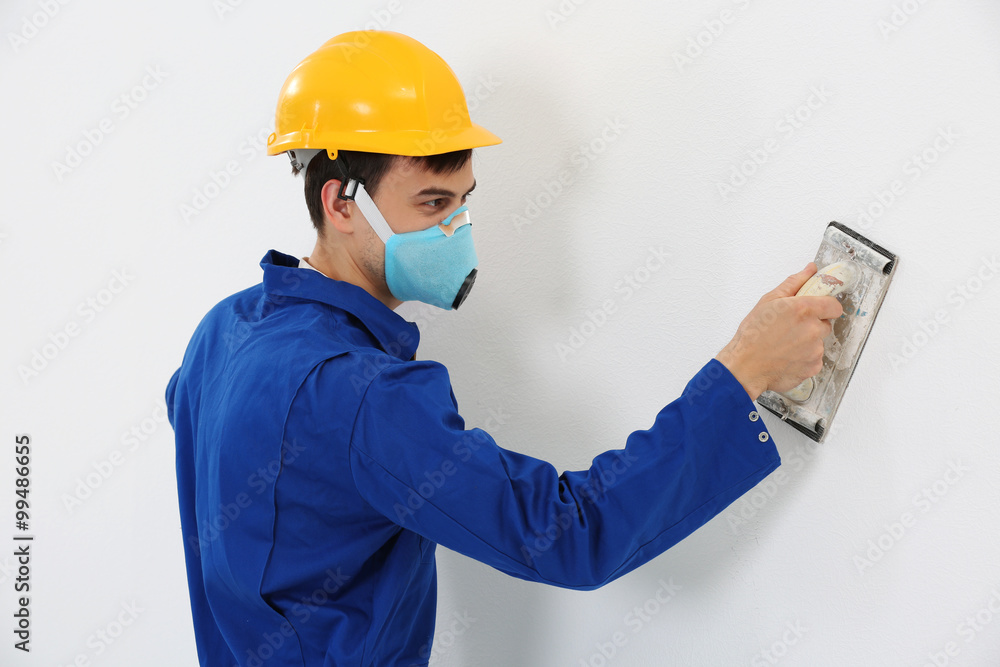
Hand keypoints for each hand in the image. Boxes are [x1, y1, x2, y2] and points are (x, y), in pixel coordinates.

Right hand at [715, 262, 843, 400]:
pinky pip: (815, 359)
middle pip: (826, 324)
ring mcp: (815, 350)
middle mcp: (813, 329)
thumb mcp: (769, 301)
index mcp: (804, 310)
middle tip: (791, 329)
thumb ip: (794, 283)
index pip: (834, 305)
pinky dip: (804, 358)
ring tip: (785, 345)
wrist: (745, 366)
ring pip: (819, 342)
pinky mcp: (814, 366)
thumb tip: (810, 269)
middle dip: (813, 325)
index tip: (816, 310)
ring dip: (807, 342)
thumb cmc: (752, 334)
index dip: (826, 307)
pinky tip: (787, 356)